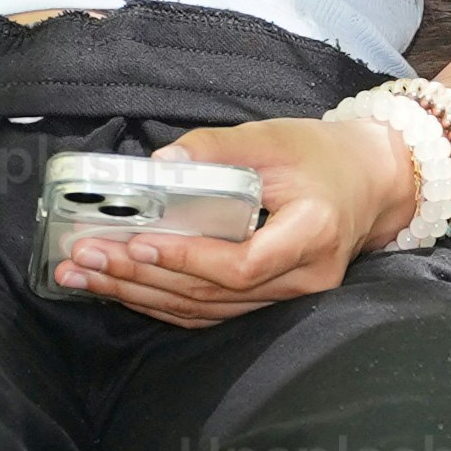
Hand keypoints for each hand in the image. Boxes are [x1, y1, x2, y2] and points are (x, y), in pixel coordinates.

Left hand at [44, 115, 418, 325]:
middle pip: (212, 294)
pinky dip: (162, 302)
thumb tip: (156, 166)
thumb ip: (215, 148)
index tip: (136, 241)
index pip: (242, 264)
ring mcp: (289, 300)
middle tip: (82, 260)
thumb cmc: (321, 156)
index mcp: (312, 235)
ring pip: (205, 310)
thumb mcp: (272, 137)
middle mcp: (304, 279)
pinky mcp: (270, 304)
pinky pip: (210, 312)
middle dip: (139, 277)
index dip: (187, 259)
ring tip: (84, 277)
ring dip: (140, 294)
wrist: (368, 182)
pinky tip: (121, 289)